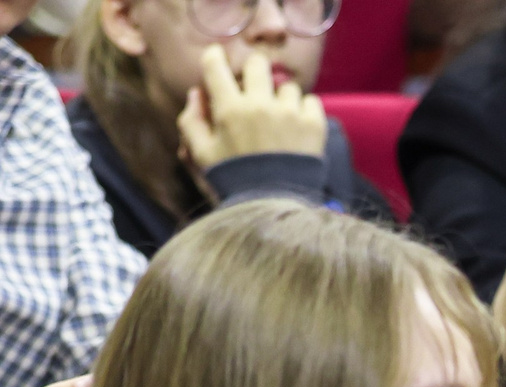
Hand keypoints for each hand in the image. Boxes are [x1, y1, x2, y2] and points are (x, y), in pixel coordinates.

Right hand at [178, 45, 325, 167]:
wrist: (274, 208)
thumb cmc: (234, 180)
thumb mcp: (202, 155)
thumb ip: (191, 121)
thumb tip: (197, 93)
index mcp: (228, 109)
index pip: (215, 64)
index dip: (215, 59)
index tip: (218, 61)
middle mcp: (259, 105)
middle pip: (257, 64)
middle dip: (254, 74)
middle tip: (254, 92)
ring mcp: (289, 113)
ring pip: (286, 86)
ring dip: (281, 99)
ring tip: (278, 122)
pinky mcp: (314, 125)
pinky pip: (311, 100)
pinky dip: (305, 110)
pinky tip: (297, 128)